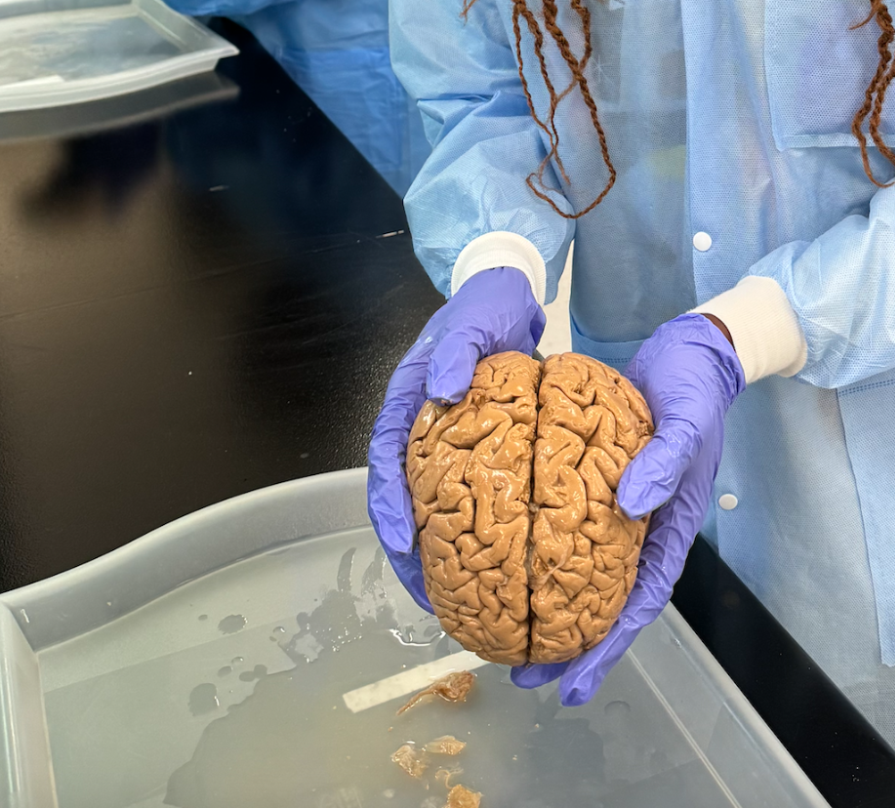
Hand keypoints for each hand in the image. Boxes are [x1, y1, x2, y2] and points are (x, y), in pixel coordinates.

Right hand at [367, 267, 545, 610]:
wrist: (509, 293)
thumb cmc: (485, 306)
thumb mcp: (474, 318)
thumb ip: (457, 349)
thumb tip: (445, 387)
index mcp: (407, 401)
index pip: (385, 462)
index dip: (389, 507)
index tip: (404, 543)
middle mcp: (416, 429)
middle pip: (400, 499)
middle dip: (409, 552)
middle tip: (431, 597)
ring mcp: (441, 443)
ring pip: (427, 509)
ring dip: (435, 555)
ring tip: (456, 602)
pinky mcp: (470, 451)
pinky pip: (462, 500)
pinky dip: (469, 536)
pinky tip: (491, 568)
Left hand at [512, 313, 744, 703]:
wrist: (693, 349)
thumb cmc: (696, 388)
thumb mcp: (687, 421)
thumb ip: (664, 461)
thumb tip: (631, 505)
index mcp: (669, 524)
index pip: (640, 603)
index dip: (607, 648)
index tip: (573, 687)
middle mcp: (642, 526)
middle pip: (606, 601)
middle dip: (570, 647)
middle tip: (524, 678)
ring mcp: (620, 506)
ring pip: (584, 570)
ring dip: (551, 605)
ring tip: (507, 635)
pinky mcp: (599, 479)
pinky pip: (569, 524)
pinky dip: (543, 547)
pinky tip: (509, 557)